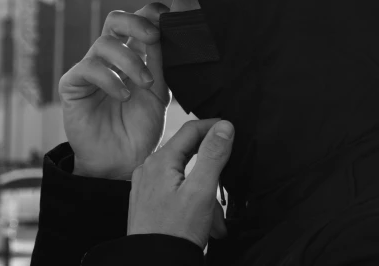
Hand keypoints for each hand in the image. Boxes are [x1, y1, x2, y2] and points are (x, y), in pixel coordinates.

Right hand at [59, 3, 170, 179]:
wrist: (122, 162)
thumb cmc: (141, 128)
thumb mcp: (158, 92)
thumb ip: (159, 62)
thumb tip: (164, 29)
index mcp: (132, 54)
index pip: (137, 21)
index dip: (150, 14)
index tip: (168, 21)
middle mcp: (109, 58)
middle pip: (114, 20)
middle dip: (135, 22)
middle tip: (153, 37)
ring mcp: (89, 69)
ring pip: (104, 43)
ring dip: (129, 60)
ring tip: (146, 83)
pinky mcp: (72, 85)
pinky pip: (88, 68)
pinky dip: (110, 79)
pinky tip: (123, 95)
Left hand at [127, 119, 234, 248]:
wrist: (154, 264)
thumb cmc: (175, 231)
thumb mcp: (201, 191)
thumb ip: (213, 155)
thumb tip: (224, 127)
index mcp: (160, 161)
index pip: (190, 130)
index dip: (213, 126)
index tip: (232, 129)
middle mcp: (149, 169)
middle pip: (188, 156)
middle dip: (212, 173)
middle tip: (228, 186)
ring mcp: (147, 186)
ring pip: (185, 179)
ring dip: (205, 197)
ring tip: (216, 222)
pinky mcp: (148, 203)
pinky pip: (176, 194)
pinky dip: (193, 206)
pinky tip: (205, 225)